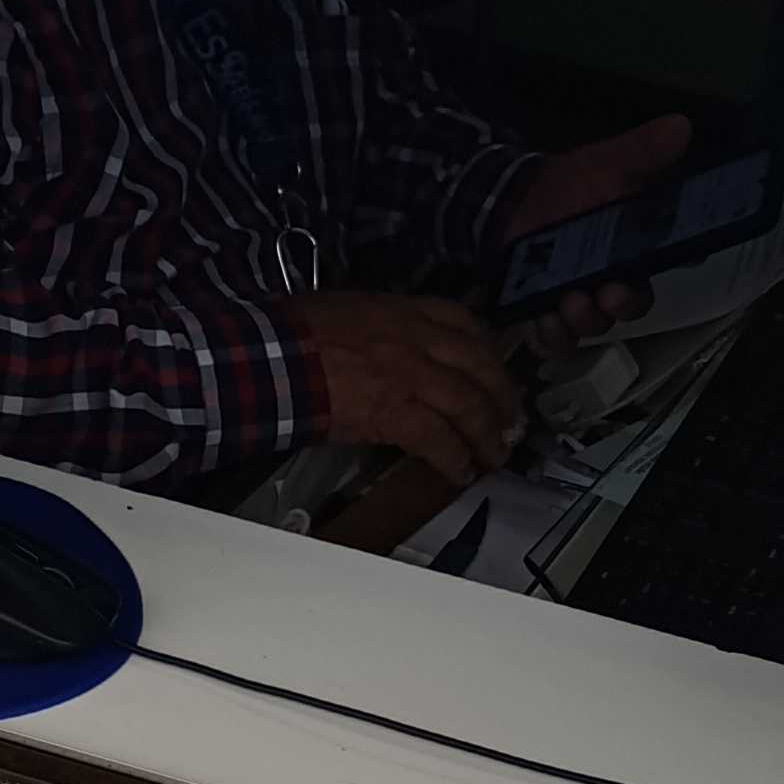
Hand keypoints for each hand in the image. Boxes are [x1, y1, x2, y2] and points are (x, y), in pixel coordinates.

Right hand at [286, 291, 523, 487]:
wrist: (273, 357)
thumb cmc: (296, 332)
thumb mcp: (349, 310)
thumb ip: (383, 326)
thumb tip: (393, 348)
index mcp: (404, 310)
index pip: (463, 321)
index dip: (486, 349)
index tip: (493, 369)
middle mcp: (417, 339)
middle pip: (480, 366)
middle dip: (503, 396)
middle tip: (511, 421)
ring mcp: (410, 375)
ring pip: (469, 405)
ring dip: (488, 435)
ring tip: (494, 456)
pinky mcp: (396, 412)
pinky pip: (439, 439)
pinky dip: (455, 459)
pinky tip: (460, 473)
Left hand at [496, 113, 693, 349]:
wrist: (510, 195)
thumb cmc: (565, 184)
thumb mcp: (606, 164)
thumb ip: (643, 151)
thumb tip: (681, 125)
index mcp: (628, 256)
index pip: (649, 282)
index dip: (644, 289)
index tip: (631, 283)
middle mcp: (606, 285)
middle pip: (624, 310)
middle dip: (618, 307)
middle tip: (605, 294)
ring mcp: (573, 301)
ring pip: (590, 327)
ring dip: (582, 321)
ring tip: (567, 302)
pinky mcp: (541, 312)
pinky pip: (552, 341)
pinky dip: (549, 336)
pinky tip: (543, 320)